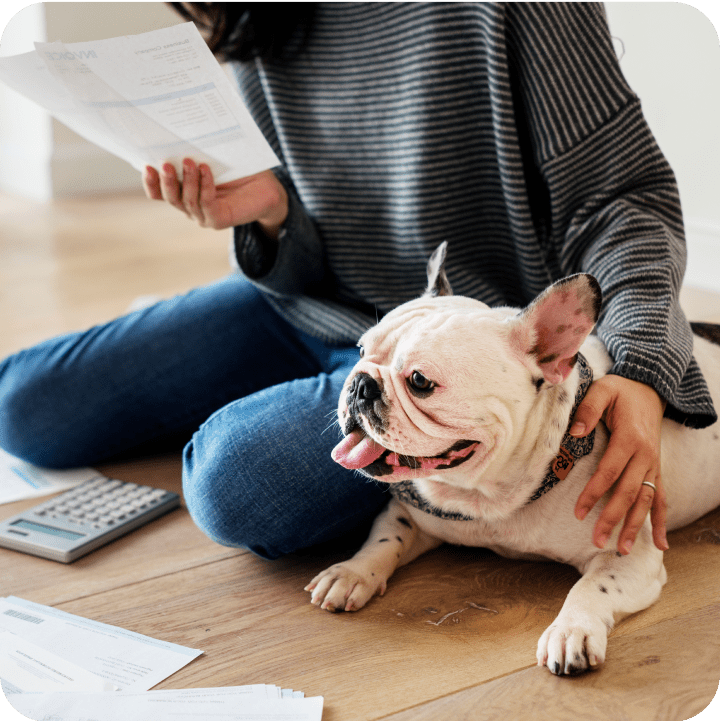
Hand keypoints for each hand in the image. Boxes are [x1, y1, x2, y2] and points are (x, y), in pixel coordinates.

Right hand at [142, 159, 287, 238]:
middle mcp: (190, 206)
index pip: (158, 192)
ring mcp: (203, 215)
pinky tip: (206, 170)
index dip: (150, 182)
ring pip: (187, 201)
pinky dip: (205, 186)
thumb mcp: (210, 157)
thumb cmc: (237, 169)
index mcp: (183, 191)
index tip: (146, 165)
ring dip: (187, 180)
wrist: (266, 186)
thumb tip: (175, 129)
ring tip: (190, 161)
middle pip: (170, 197)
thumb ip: (192, 151)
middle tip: (165, 163)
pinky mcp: (218, 220)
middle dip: (165, 181)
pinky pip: (206, 204)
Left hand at [570, 375, 668, 553]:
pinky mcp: (656, 469)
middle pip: (629, 492)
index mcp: (630, 438)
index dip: (594, 493)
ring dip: (634, 526)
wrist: (649, 388)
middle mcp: (645, 455)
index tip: (579, 512)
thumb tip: (575, 431)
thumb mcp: (603, 390)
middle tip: (597, 541)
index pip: (609, 472)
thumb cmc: (621, 391)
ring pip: (646, 500)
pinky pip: (662, 498)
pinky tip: (659, 544)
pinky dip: (660, 521)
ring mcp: (653, 464)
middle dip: (613, 518)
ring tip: (621, 549)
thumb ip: (588, 409)